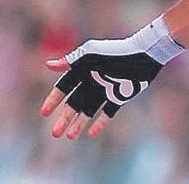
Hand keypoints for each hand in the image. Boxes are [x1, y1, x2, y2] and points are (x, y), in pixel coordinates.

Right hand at [39, 16, 182, 139]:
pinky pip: (108, 112)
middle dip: (64, 118)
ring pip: (89, 111)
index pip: (63, 87)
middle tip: (55, 134)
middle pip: (74, 103)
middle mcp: (92, 82)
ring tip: (70, 136)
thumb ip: (71, 60)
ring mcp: (106, 90)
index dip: (53, 100)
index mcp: (83, 70)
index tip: (45, 113)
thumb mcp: (91, 54)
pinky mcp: (120, 96)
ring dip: (79, 123)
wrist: (144, 55)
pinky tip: (91, 133)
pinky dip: (100, 122)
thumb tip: (48, 65)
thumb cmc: (116, 51)